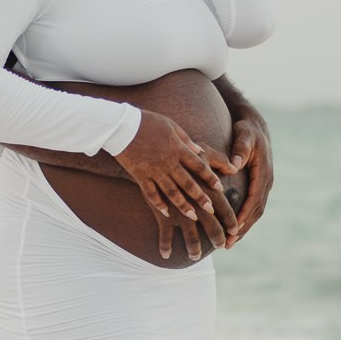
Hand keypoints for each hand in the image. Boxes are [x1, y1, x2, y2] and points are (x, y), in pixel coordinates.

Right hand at [113, 110, 240, 258]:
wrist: (121, 126)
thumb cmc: (147, 122)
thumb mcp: (171, 126)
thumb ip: (186, 140)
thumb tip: (201, 151)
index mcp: (177, 148)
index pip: (198, 165)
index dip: (210, 177)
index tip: (219, 187)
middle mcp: (168, 162)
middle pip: (188, 183)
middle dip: (200, 197)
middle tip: (211, 209)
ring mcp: (153, 170)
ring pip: (171, 192)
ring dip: (183, 205)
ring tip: (193, 216)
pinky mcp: (140, 176)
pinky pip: (150, 193)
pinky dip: (158, 203)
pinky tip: (166, 212)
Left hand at [220, 117, 271, 246]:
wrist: (255, 127)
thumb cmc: (247, 131)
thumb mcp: (244, 135)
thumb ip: (240, 149)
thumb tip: (236, 165)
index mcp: (263, 173)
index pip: (254, 199)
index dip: (244, 215)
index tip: (232, 229)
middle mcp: (266, 181)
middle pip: (256, 211)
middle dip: (243, 228)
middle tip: (228, 243)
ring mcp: (264, 185)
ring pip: (256, 212)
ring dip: (244, 228)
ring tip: (229, 243)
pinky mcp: (258, 186)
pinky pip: (253, 207)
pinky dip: (244, 220)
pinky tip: (232, 229)